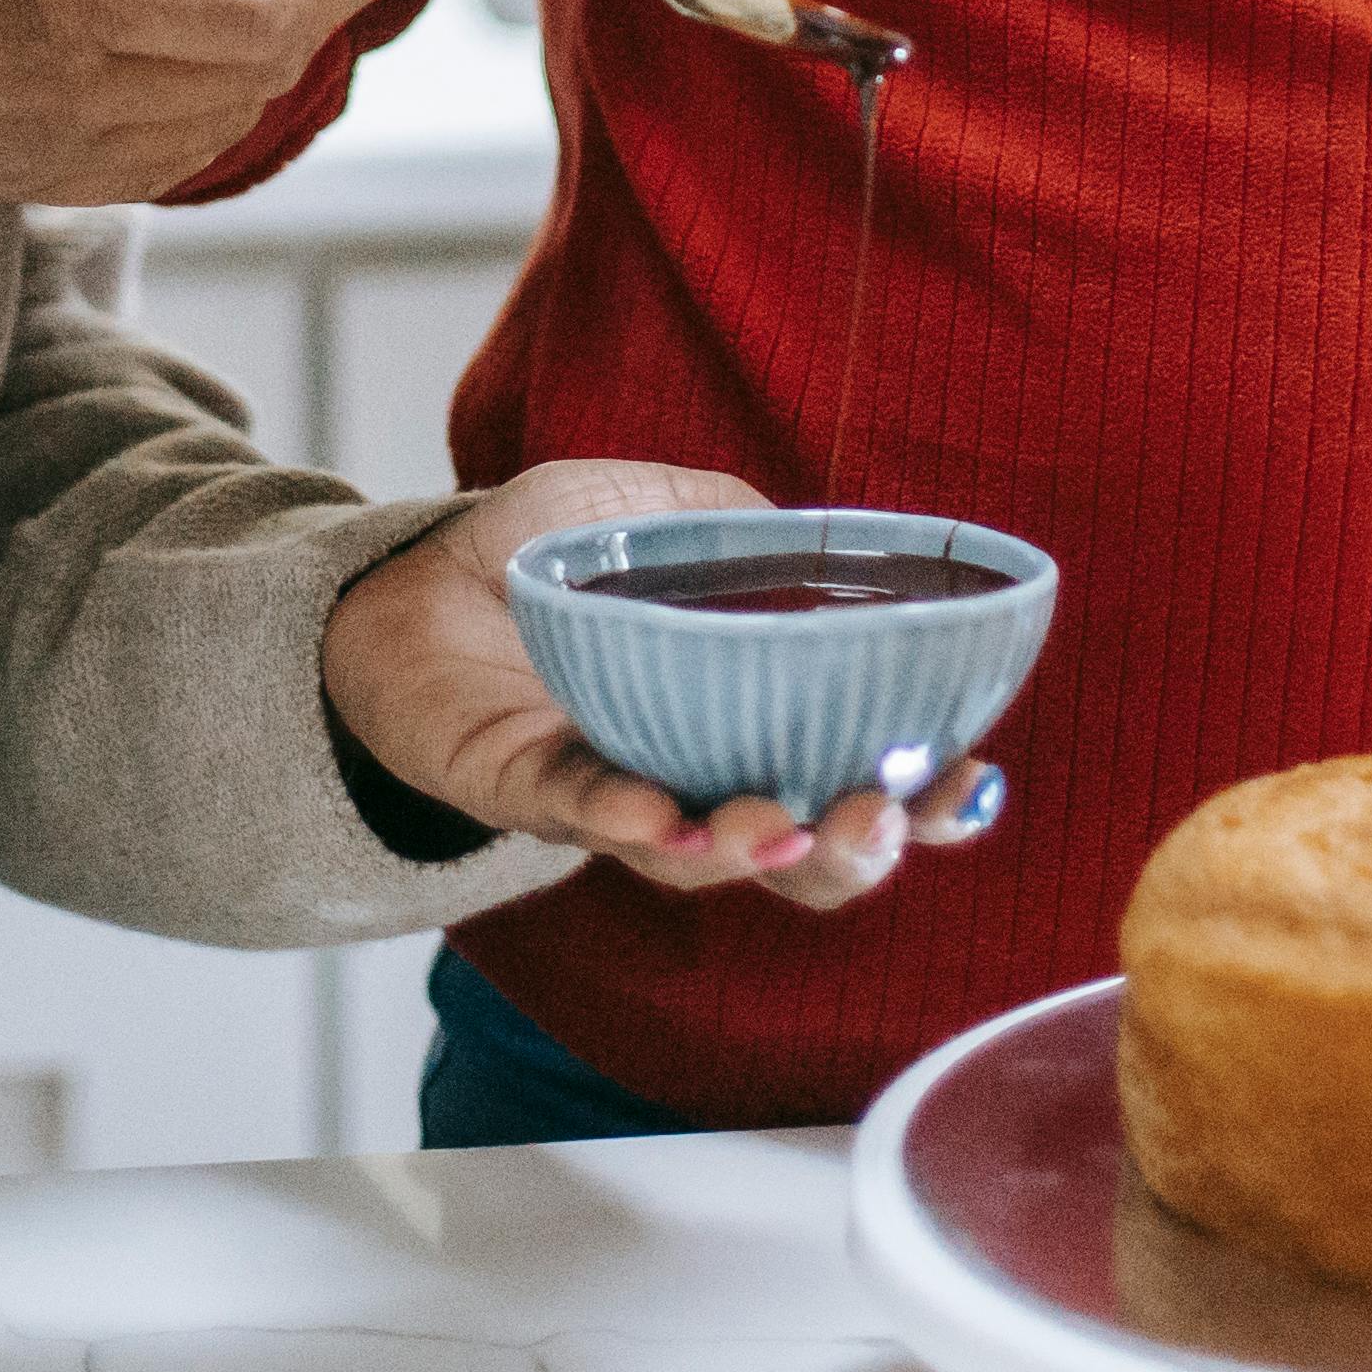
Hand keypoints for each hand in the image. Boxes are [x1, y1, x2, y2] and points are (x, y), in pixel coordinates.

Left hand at [321, 459, 1010, 908]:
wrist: (399, 584)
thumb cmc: (535, 557)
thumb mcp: (646, 509)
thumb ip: (732, 522)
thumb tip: (821, 543)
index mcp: (742, 726)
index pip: (853, 786)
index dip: (922, 804)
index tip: (973, 786)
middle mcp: (688, 783)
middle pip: (797, 861)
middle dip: (853, 853)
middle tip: (879, 817)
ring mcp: (605, 797)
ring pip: (693, 857)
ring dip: (746, 848)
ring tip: (782, 822)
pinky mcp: (516, 787)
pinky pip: (575, 813)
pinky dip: (619, 813)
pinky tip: (656, 807)